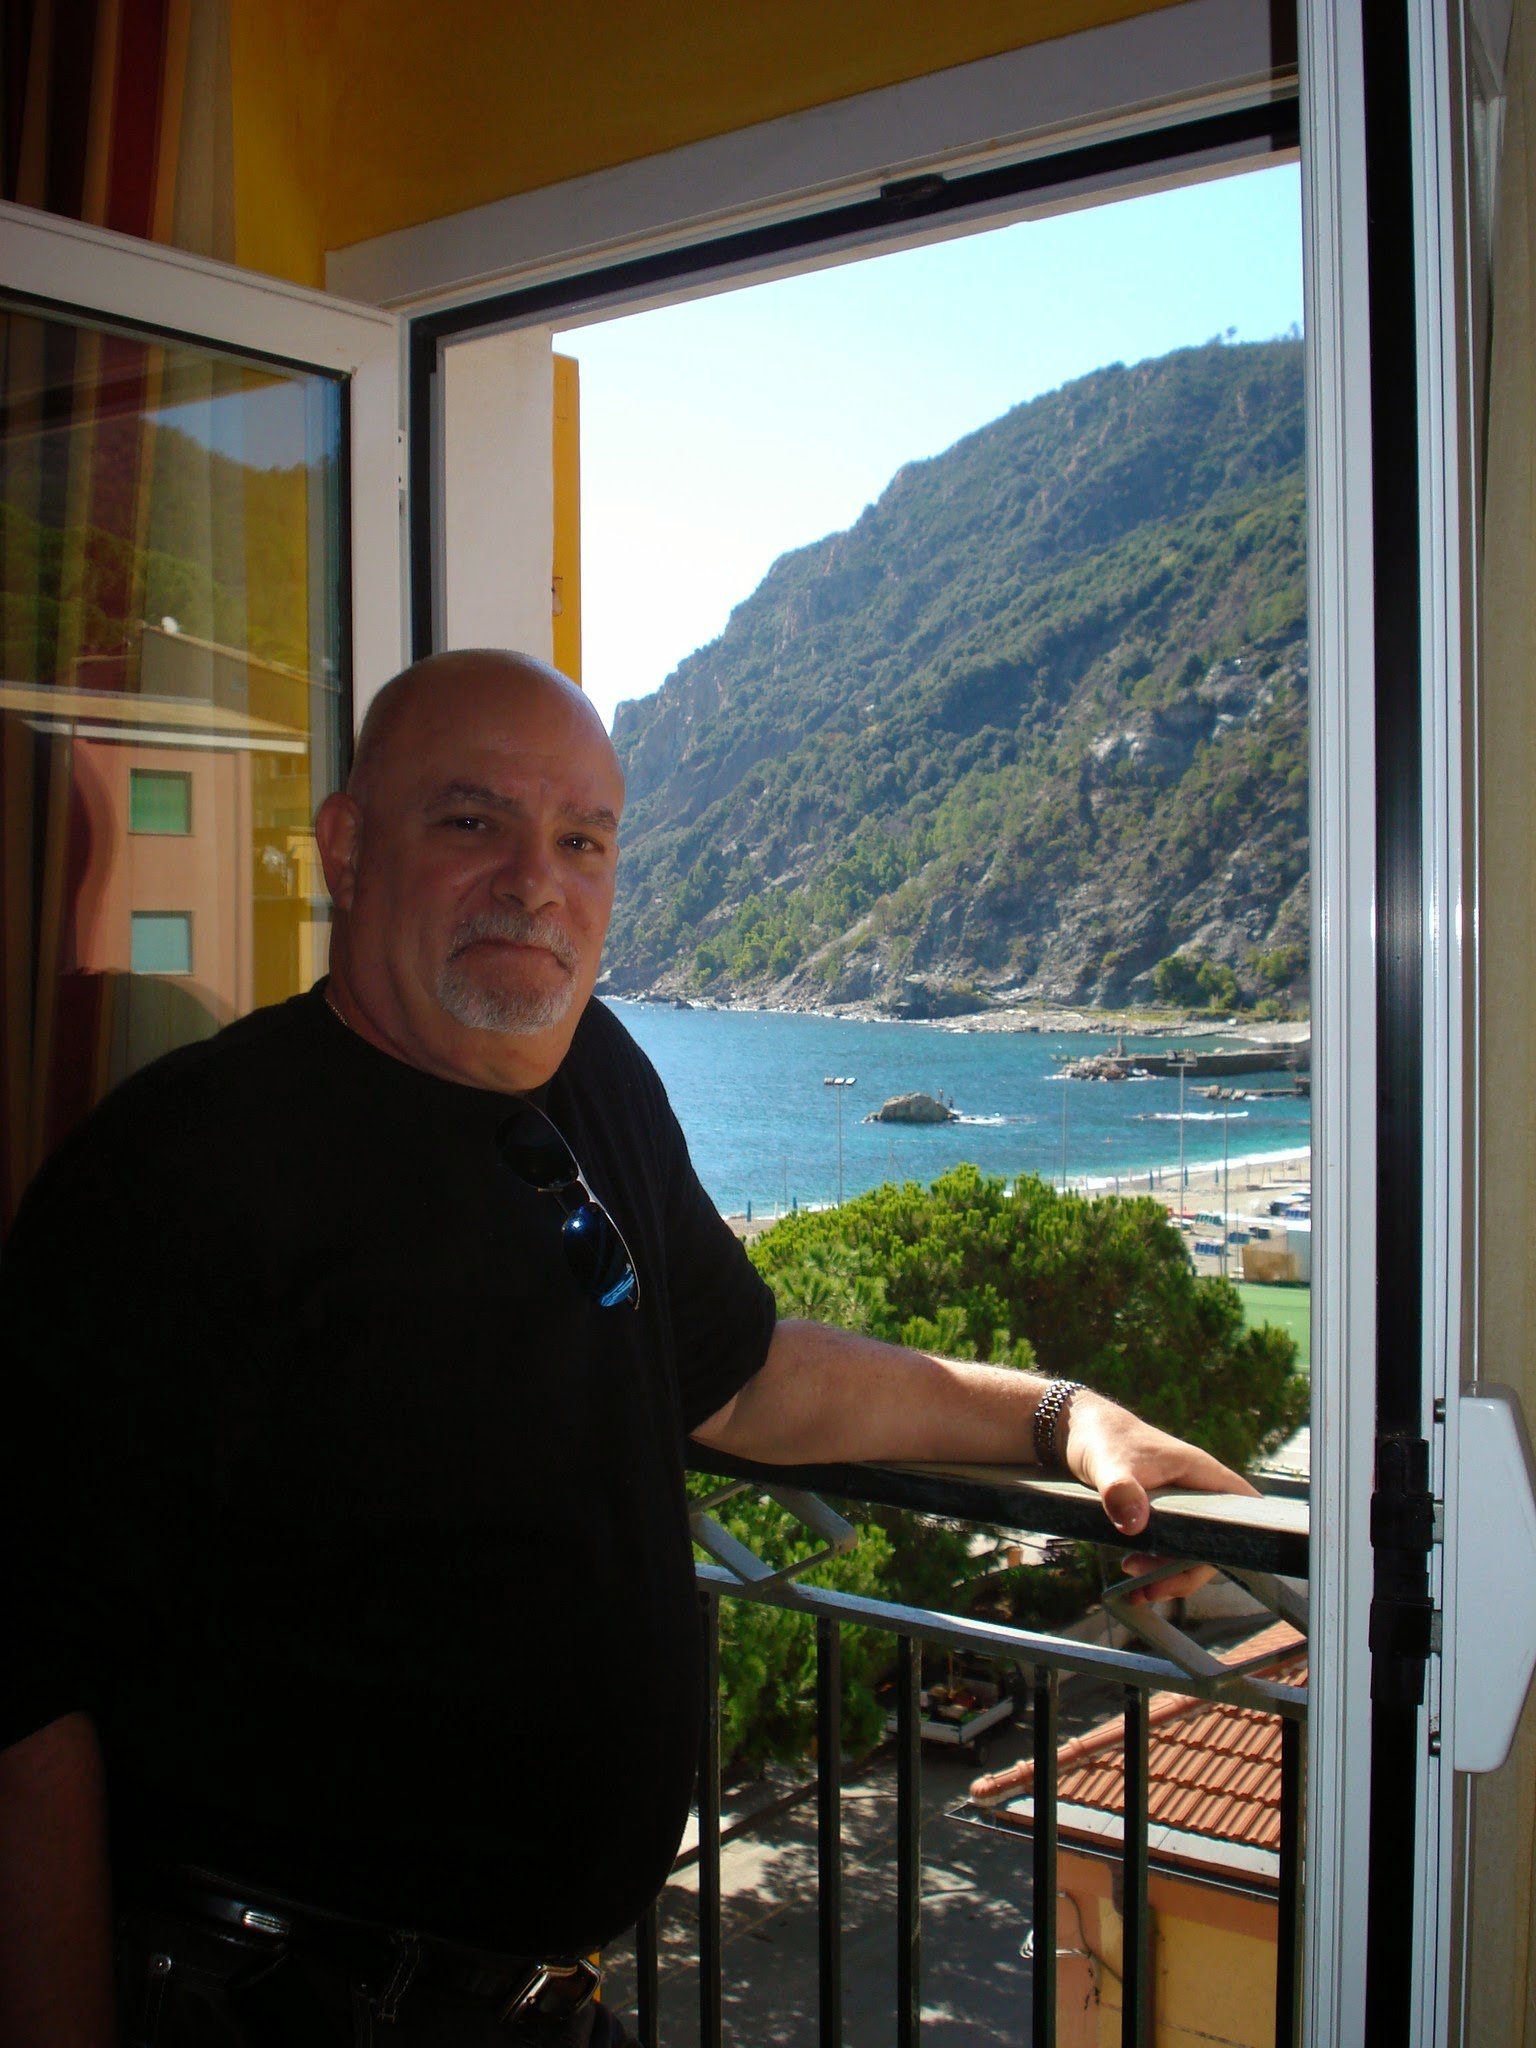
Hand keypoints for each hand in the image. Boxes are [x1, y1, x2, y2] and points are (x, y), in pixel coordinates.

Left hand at [1062, 1389, 1258, 1603]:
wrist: (1076, 1431)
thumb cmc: (1101, 1438)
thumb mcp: (1108, 1462)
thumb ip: (1120, 1490)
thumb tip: (1135, 1526)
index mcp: (1200, 1472)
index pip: (1244, 1507)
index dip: (1244, 1537)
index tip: (1216, 1566)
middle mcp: (1196, 1491)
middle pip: (1215, 1541)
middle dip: (1188, 1571)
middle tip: (1153, 1589)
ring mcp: (1179, 1505)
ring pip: (1190, 1549)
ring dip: (1168, 1574)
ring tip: (1138, 1591)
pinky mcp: (1159, 1516)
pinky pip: (1169, 1548)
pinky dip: (1155, 1567)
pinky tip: (1133, 1577)